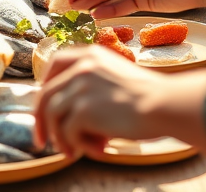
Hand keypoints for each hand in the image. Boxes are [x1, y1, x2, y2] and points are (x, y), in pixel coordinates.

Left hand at [35, 46, 205, 158]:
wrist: (165, 104)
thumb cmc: (148, 97)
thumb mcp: (115, 77)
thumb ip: (90, 86)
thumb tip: (67, 117)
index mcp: (90, 54)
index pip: (54, 64)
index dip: (45, 87)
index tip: (44, 107)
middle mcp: (82, 66)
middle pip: (45, 94)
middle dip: (40, 121)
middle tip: (42, 141)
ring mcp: (81, 86)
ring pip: (52, 115)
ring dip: (60, 138)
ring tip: (72, 152)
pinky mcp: (84, 109)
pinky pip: (68, 132)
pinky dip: (77, 145)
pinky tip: (96, 151)